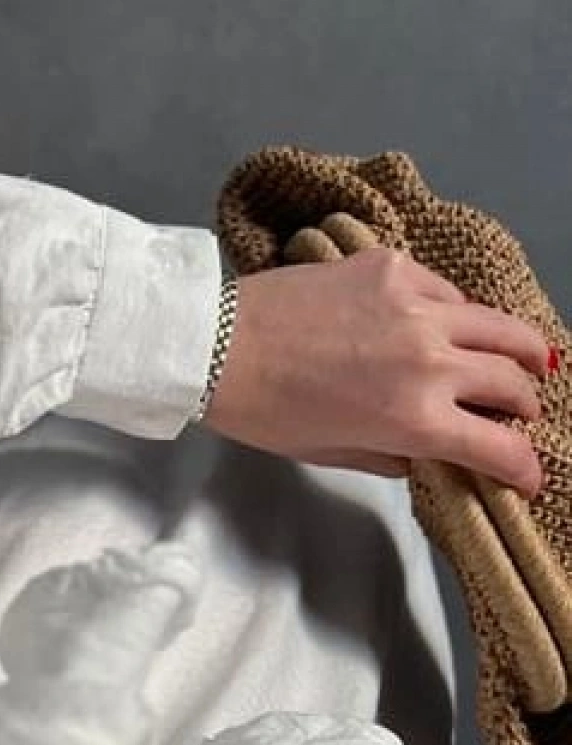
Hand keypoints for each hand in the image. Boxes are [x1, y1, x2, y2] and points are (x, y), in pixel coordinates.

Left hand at [200, 241, 550, 497]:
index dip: (524, 469)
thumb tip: (430, 453)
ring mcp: (417, 306)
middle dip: (528, 406)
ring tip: (527, 359)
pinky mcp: (394, 267)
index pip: (501, 448)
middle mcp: (430, 361)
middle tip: (525, 412)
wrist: (215, 345)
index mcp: (416, 418)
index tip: (528, 477)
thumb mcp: (332, 452)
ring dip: (521, 349)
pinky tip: (450, 322)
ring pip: (499, 325)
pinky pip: (448, 291)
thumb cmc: (265, 410)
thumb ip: (394, 455)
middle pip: (513, 382)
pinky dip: (458, 313)